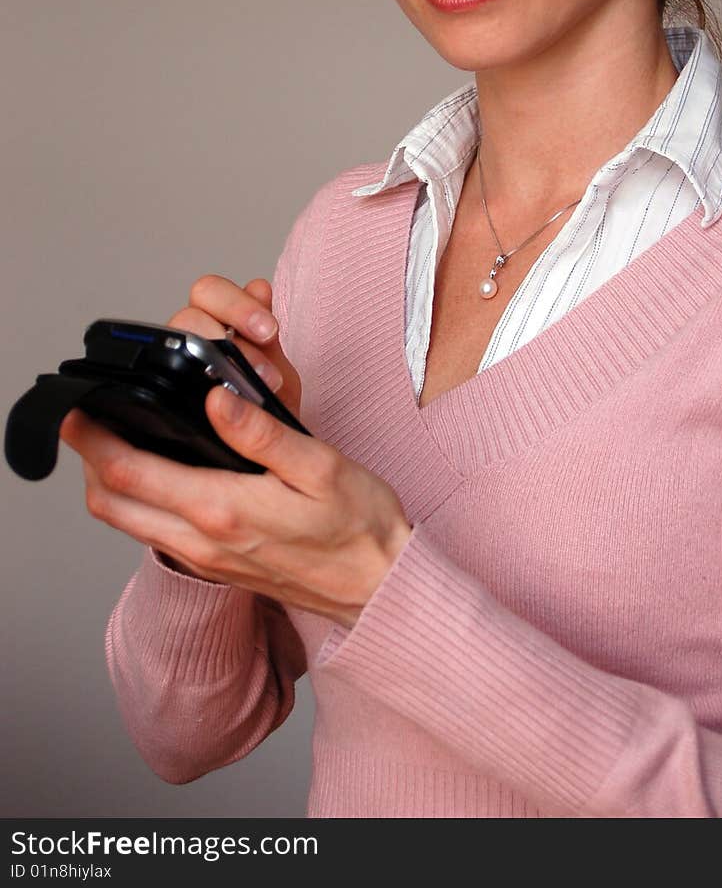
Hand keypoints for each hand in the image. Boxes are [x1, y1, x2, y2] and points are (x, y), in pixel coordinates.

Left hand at [58, 273, 413, 624]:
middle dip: (89, 462)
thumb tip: (217, 399)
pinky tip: (155, 475)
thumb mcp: (322, 466)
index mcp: (224, 511)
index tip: (77, 410)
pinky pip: (155, 534)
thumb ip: (264, 433)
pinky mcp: (217, 565)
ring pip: (129, 523)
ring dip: (110, 485)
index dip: (95, 440)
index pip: (133, 474)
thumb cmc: (360, 527)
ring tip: (112, 441)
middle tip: (83, 422)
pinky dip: (138, 504)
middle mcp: (204, 541)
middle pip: (113, 504)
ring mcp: (207, 558)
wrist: (379, 588)